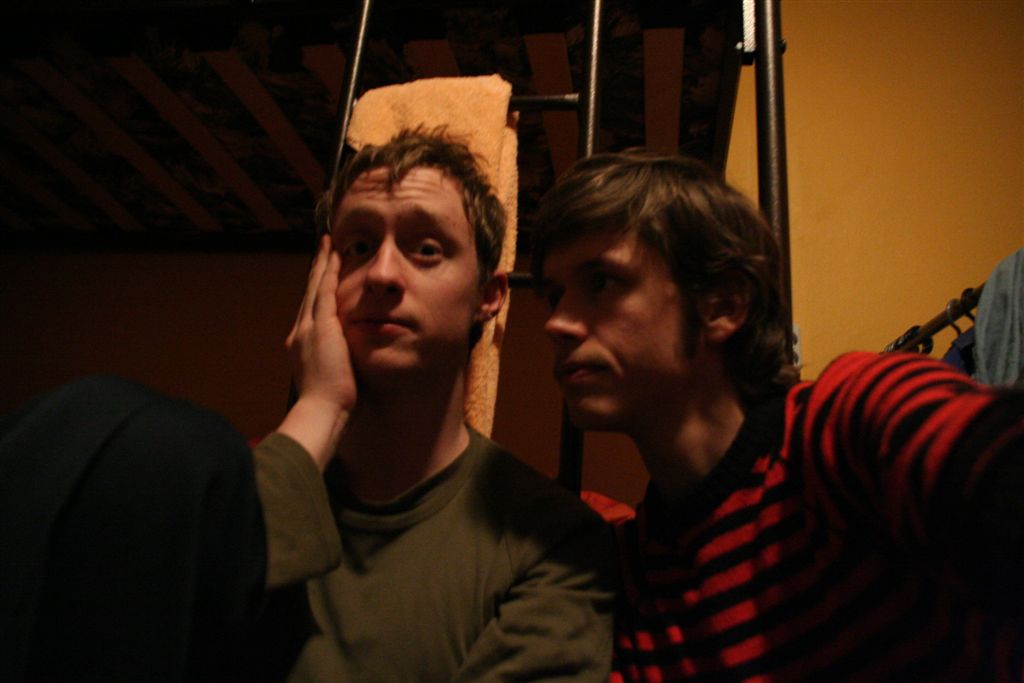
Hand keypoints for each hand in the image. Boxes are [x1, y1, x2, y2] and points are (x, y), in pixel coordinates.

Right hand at [276, 235, 353, 469]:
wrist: (322, 412)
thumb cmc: (331, 406)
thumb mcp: (331, 380)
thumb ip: (337, 366)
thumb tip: (350, 366)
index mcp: (301, 347)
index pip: (310, 312)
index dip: (315, 292)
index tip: (321, 277)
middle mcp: (300, 333)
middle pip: (309, 294)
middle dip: (317, 271)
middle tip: (323, 249)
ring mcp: (308, 328)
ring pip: (316, 286)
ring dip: (323, 263)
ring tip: (329, 244)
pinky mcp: (321, 326)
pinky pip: (325, 289)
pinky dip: (329, 270)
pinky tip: (336, 255)